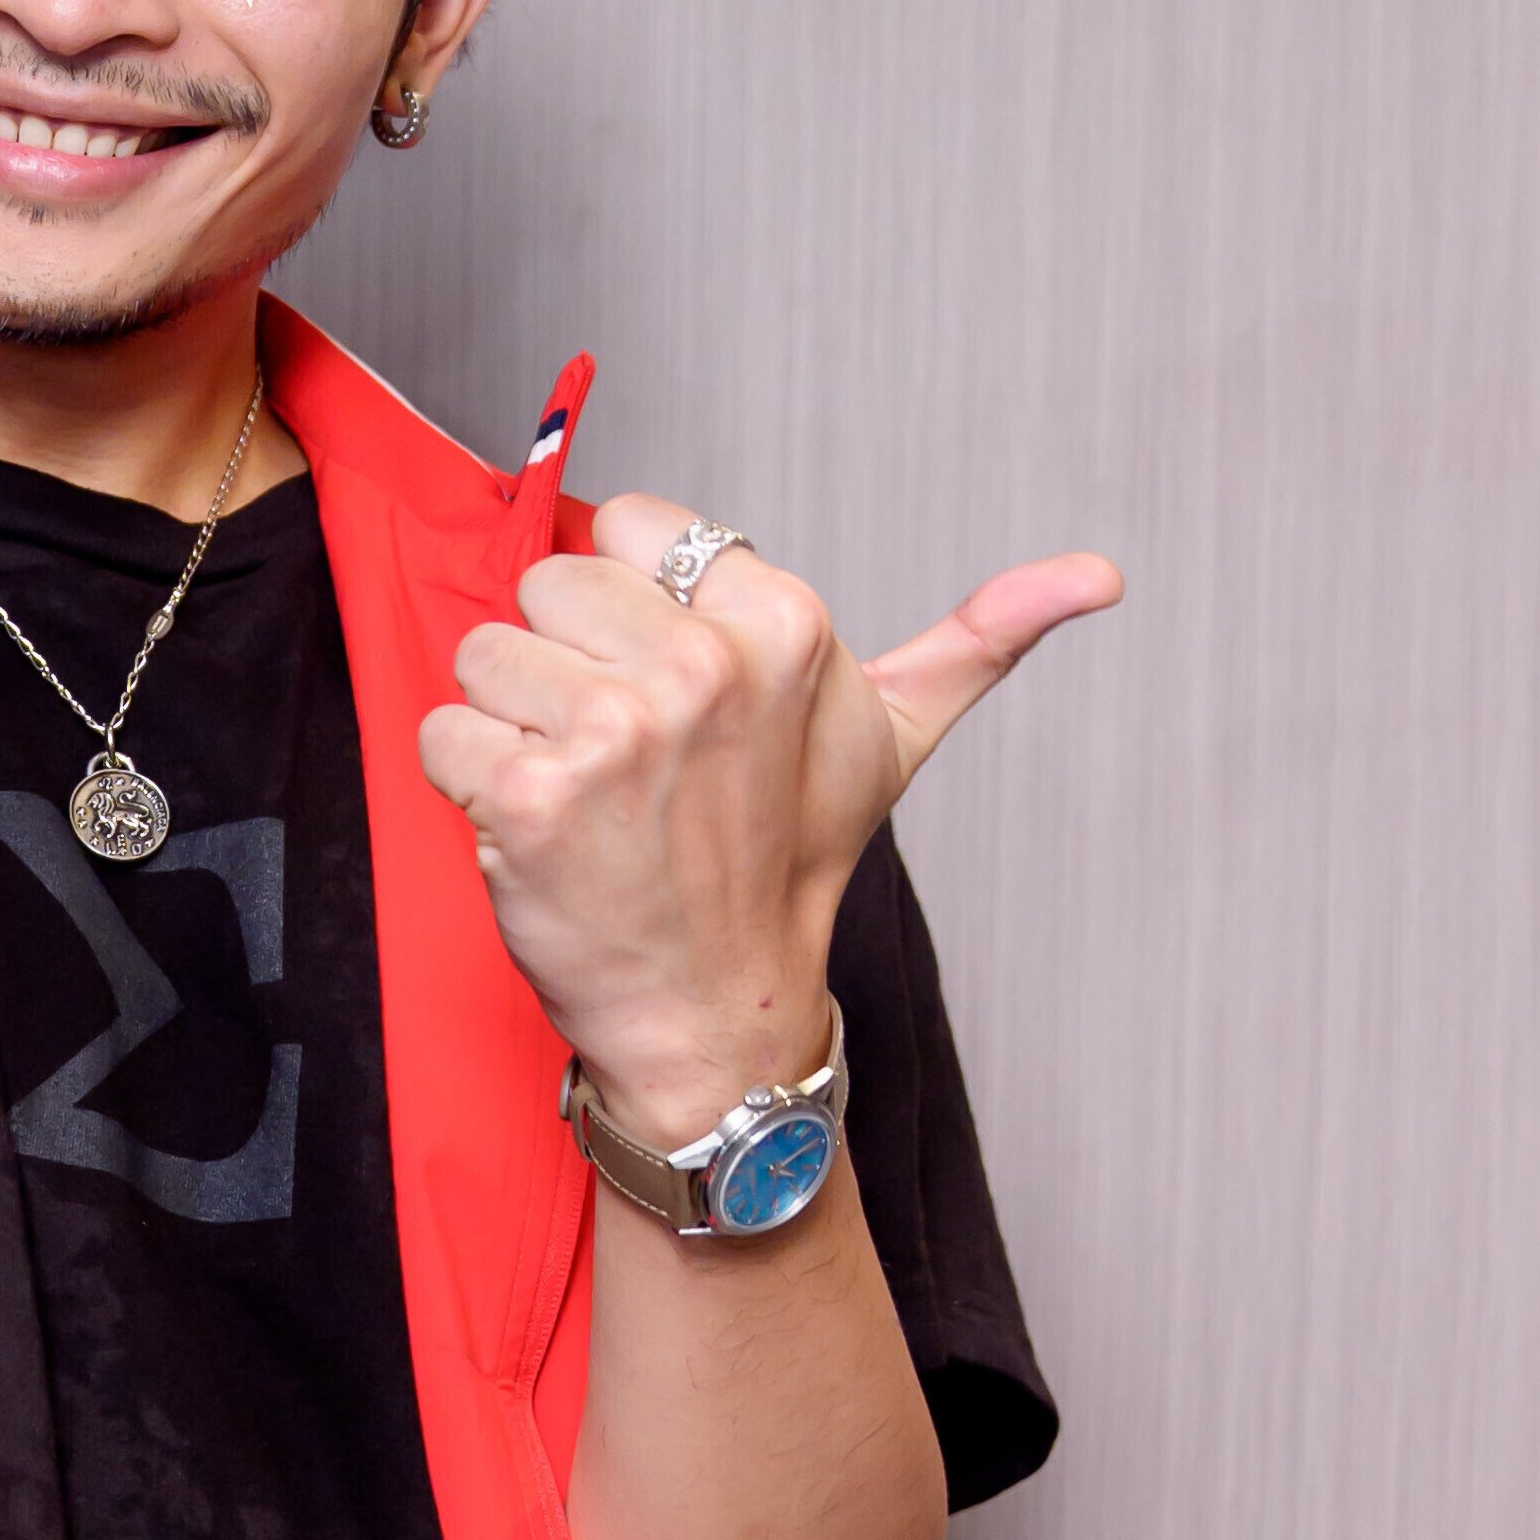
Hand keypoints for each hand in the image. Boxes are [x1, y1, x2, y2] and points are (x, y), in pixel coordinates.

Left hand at [417, 491, 1121, 1134]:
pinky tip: (539, 835)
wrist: (715, 1010)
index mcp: (783, 623)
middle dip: (565, 667)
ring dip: (512, 730)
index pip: (625, 529)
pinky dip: (468, 787)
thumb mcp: (895, 737)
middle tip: (629, 762)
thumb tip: (1097, 576)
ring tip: (588, 799)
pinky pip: (443, 731)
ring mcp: (615, 732)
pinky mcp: (530, 794)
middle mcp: (703, 666)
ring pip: (483, 655)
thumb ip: (982, 639)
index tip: (673, 693)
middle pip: (545, 586)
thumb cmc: (787, 865)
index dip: (630, 611)